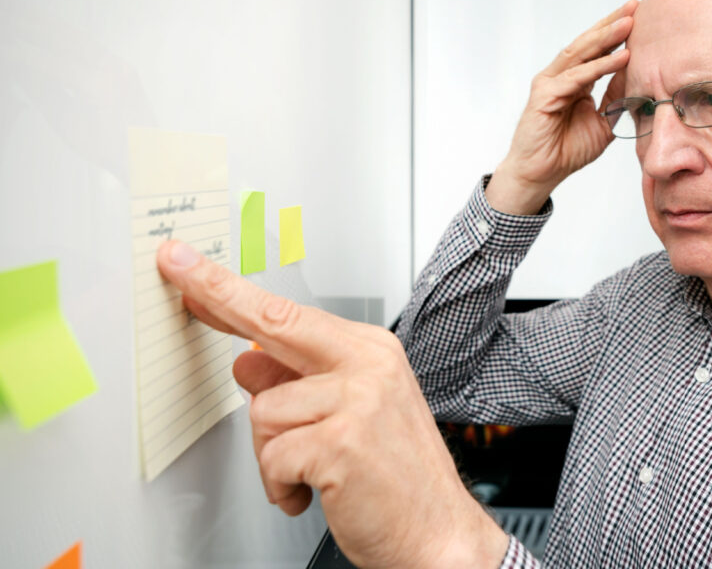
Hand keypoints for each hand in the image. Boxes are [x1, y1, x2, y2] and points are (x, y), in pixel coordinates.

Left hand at [156, 241, 507, 568]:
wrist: (440, 532)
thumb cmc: (399, 478)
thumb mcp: (353, 415)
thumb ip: (301, 383)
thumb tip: (247, 361)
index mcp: (371, 351)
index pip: (289, 314)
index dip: (232, 292)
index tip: (192, 270)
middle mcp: (367, 364)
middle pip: (271, 324)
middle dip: (217, 295)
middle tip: (179, 270)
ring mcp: (357, 399)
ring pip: (262, 411)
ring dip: (274, 455)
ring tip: (313, 474)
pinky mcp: (341, 441)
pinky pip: (273, 458)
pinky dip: (283, 486)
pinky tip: (316, 493)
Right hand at [485, 0, 636, 214]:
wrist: (541, 174)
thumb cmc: (567, 151)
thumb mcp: (603, 122)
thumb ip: (617, 99)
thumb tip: (637, 75)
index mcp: (575, 81)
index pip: (597, 50)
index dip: (616, 33)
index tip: (639, 16)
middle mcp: (561, 77)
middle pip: (588, 43)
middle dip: (612, 24)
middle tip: (634, 5)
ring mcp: (550, 83)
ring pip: (580, 54)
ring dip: (606, 37)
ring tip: (628, 23)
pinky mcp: (544, 96)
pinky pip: (576, 77)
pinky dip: (599, 66)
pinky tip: (619, 57)